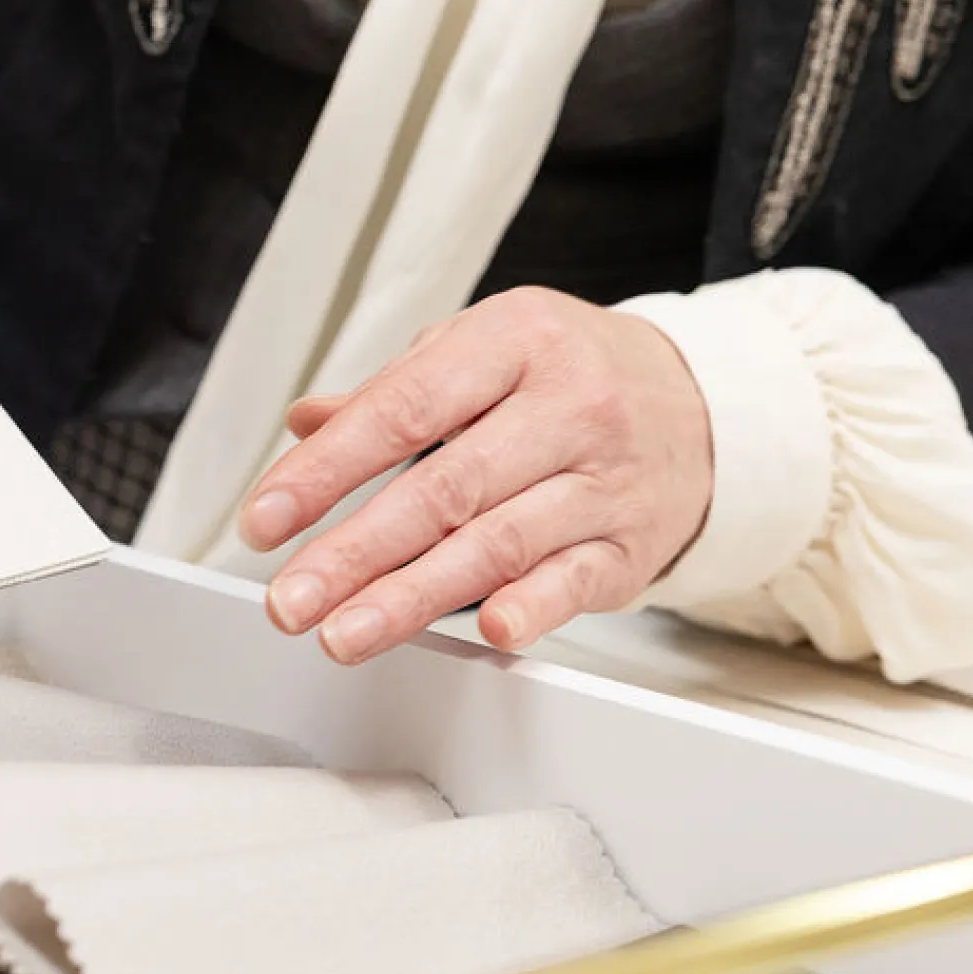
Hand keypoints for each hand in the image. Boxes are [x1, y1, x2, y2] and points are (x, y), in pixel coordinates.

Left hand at [239, 287, 713, 662]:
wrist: (706, 407)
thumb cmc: (572, 375)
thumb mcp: (485, 351)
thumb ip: (395, 391)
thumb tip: (308, 423)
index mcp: (515, 341)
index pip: (402, 410)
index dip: (325, 471)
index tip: (266, 520)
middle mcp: (567, 406)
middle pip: (442, 489)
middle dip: (353, 552)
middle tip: (290, 599)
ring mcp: (604, 480)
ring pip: (497, 544)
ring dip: (411, 597)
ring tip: (343, 632)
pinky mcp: (632, 545)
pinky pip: (575, 580)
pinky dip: (530, 607)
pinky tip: (484, 629)